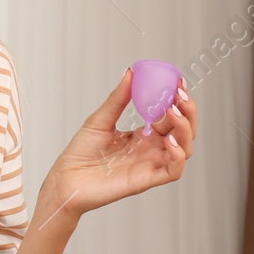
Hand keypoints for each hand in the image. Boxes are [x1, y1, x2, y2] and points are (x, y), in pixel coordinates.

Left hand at [40, 68, 196, 218]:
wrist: (66, 178)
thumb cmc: (80, 153)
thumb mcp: (100, 120)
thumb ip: (118, 99)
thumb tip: (130, 73)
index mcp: (143, 134)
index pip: (170, 115)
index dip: (178, 100)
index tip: (178, 82)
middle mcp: (151, 149)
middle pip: (183, 130)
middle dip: (187, 110)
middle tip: (179, 94)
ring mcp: (151, 164)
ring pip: (185, 148)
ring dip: (184, 129)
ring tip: (171, 113)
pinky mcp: (147, 179)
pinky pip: (174, 170)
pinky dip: (178, 155)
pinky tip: (169, 141)